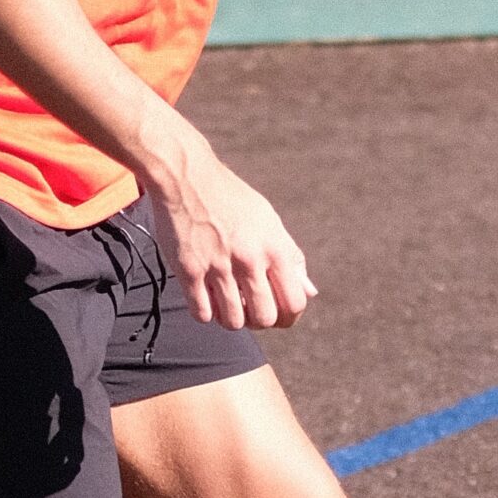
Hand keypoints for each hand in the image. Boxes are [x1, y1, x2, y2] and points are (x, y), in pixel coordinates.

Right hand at [141, 123, 314, 329]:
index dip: (289, 317)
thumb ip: (291, 258)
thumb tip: (310, 292)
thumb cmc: (232, 199)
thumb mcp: (270, 222)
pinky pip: (202, 314)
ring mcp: (218, 266)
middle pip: (265, 318)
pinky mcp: (188, 270)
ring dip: (231, 319)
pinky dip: (206, 313)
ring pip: (233, 321)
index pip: (295, 303)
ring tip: (226, 303)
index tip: (277, 313)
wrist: (187, 176)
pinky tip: (205, 297)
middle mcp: (249, 259)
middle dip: (259, 321)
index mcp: (274, 248)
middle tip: (249, 309)